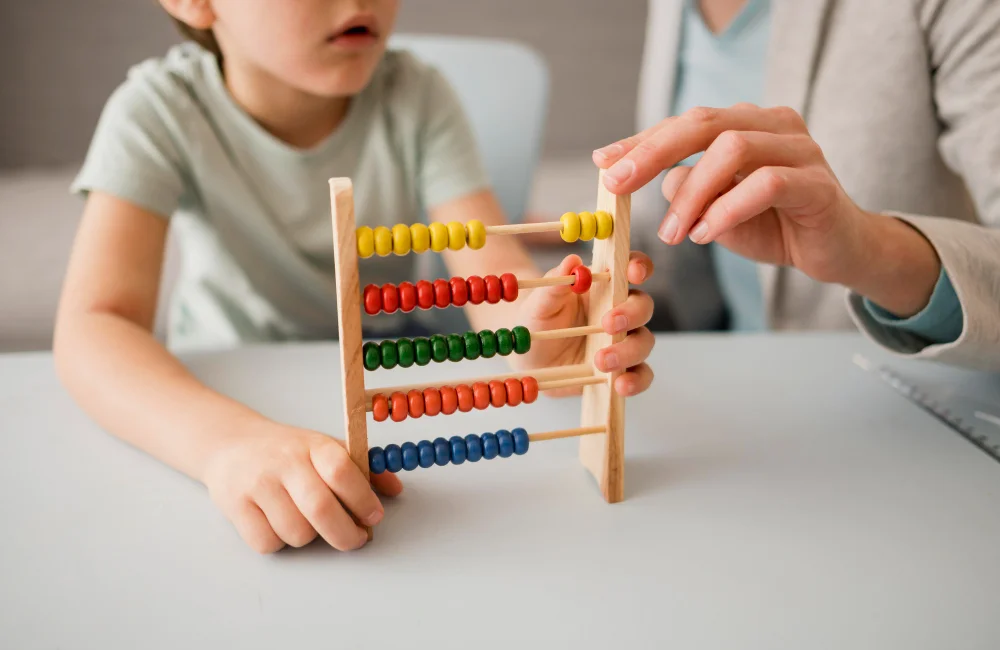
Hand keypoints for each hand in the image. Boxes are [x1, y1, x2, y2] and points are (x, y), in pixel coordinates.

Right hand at [201, 421, 402, 553]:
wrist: (230, 444)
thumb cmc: (287, 452)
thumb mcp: (325, 449)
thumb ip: (361, 469)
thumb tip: (395, 489)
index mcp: (313, 446)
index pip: (342, 471)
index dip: (363, 499)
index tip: (373, 516)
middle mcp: (285, 463)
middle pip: (321, 509)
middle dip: (345, 535)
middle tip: (354, 539)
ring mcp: (258, 484)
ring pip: (296, 533)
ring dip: (309, 537)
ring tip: (306, 521)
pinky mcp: (235, 506)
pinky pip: (268, 543)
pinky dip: (279, 542)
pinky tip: (279, 525)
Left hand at [512, 252, 655, 396]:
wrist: (529, 358)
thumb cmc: (537, 321)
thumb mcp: (539, 304)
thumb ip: (555, 285)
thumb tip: (571, 261)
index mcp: (603, 286)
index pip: (630, 269)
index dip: (639, 266)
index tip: (635, 272)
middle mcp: (619, 311)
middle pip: (642, 306)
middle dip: (631, 313)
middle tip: (609, 323)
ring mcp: (623, 341)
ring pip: (644, 341)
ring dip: (628, 350)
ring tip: (601, 361)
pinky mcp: (622, 369)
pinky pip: (641, 374)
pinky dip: (636, 380)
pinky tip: (621, 385)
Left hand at [592, 104, 940, 315]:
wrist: (836, 253)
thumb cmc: (774, 226)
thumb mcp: (716, 210)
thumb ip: (688, 190)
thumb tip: (659, 181)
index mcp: (746, 123)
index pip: (686, 122)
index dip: (641, 141)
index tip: (604, 163)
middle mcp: (774, 125)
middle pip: (705, 122)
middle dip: (654, 152)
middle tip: (620, 185)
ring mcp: (801, 149)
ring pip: (734, 149)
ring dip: (692, 193)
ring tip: (674, 234)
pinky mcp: (818, 184)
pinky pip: (768, 183)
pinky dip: (728, 208)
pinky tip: (707, 234)